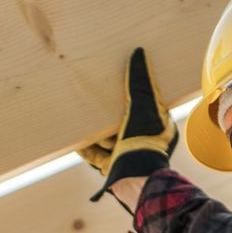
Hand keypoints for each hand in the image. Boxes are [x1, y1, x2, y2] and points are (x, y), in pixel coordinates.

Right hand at [79, 47, 177, 201]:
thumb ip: (140, 81)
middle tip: (96, 95)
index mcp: (158, 126)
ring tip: (80, 114)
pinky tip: (73, 138)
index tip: (120, 80)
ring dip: (96, 129)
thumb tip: (139, 52)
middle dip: (109, 111)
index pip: (145, 104)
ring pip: (108, 138)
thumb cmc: (145, 142)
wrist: (135, 180)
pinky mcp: (112, 168)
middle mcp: (144, 141)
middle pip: (123, 121)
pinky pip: (95, 155)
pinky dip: (85, 146)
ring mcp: (127, 155)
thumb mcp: (145, 105)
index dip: (133, 92)